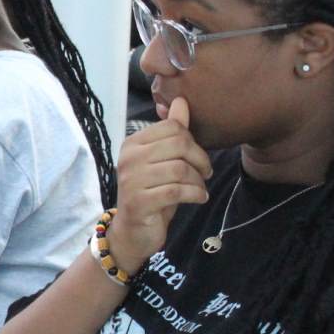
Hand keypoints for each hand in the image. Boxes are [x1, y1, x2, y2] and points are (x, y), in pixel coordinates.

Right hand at [107, 95, 211, 274]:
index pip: (172, 127)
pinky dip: (195, 194)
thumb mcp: (163, 161)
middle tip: (205, 174)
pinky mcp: (139, 202)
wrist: (132, 232)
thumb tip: (181, 101)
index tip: (199, 160)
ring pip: (180, 169)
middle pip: (178, 144)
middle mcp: (128, 158)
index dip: (194, 142)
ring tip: (200, 189)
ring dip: (198, 181)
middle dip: (200, 160)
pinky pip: (177, 191)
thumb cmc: (150, 193)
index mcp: (133, 143)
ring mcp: (131, 180)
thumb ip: (172, 133)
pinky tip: (199, 198)